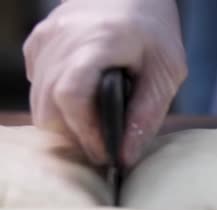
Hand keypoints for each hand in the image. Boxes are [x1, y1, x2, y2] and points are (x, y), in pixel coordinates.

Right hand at [23, 0, 186, 165]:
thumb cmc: (155, 31)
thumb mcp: (166, 73)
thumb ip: (146, 115)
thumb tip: (125, 158)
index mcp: (98, 42)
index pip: (71, 95)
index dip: (85, 132)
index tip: (105, 153)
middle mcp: (63, 38)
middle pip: (48, 106)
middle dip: (75, 134)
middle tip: (103, 145)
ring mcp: (46, 38)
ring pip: (38, 100)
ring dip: (65, 122)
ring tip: (96, 127)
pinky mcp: (39, 41)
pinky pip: (37, 85)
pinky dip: (55, 102)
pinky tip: (84, 100)